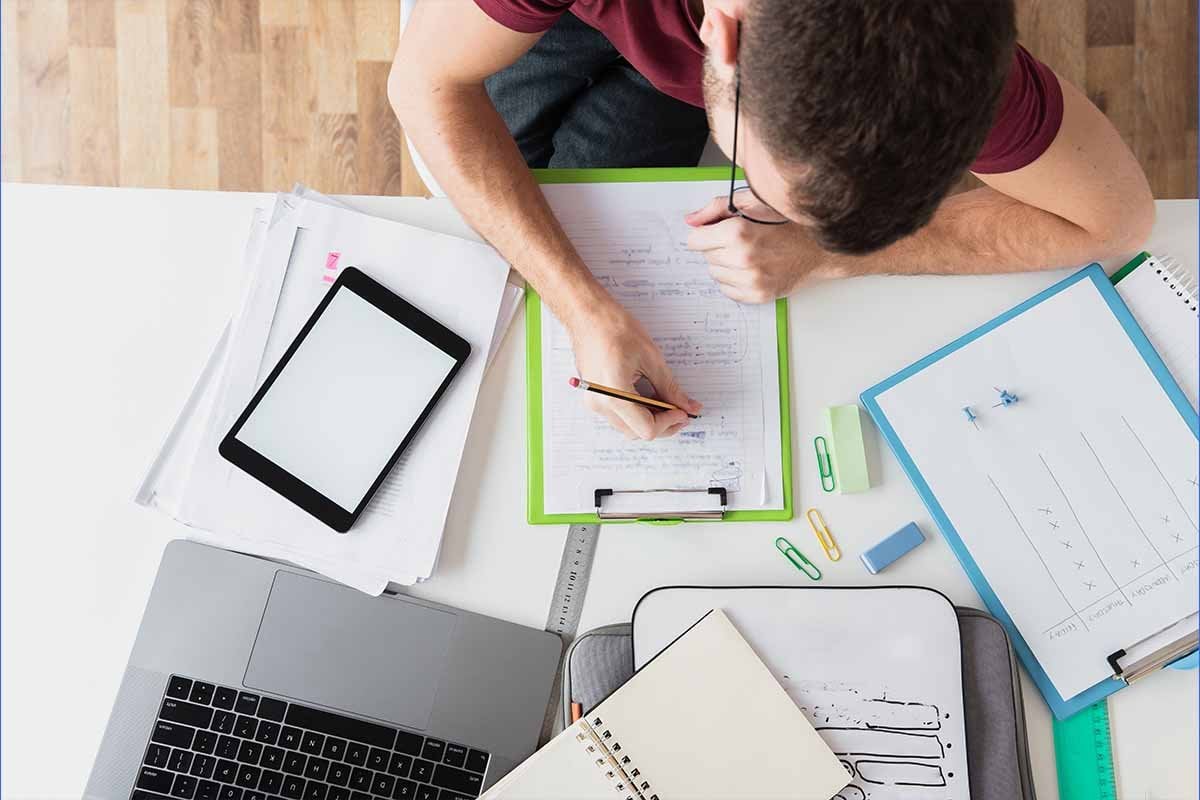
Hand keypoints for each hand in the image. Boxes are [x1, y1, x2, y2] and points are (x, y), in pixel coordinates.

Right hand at [566, 302, 701, 439]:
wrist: (588, 316)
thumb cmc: (614, 328)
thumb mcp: (651, 358)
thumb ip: (670, 388)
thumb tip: (687, 406)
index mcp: (614, 393)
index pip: (646, 428)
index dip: (669, 423)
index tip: (683, 412)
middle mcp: (600, 403)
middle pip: (637, 432)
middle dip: (662, 425)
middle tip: (681, 410)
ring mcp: (594, 402)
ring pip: (628, 427)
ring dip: (650, 420)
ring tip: (667, 404)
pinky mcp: (594, 398)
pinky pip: (619, 416)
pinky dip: (637, 413)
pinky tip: (650, 400)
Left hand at [685, 196, 841, 302]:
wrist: (818, 247)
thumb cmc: (787, 222)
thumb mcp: (752, 202)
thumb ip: (715, 208)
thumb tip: (690, 221)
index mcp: (738, 232)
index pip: (694, 240)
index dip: (705, 233)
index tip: (715, 232)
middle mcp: (742, 258)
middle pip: (705, 257)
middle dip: (717, 247)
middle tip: (741, 241)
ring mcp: (751, 279)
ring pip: (715, 274)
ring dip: (725, 264)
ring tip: (748, 254)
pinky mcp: (757, 295)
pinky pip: (727, 290)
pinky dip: (735, 280)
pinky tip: (752, 268)